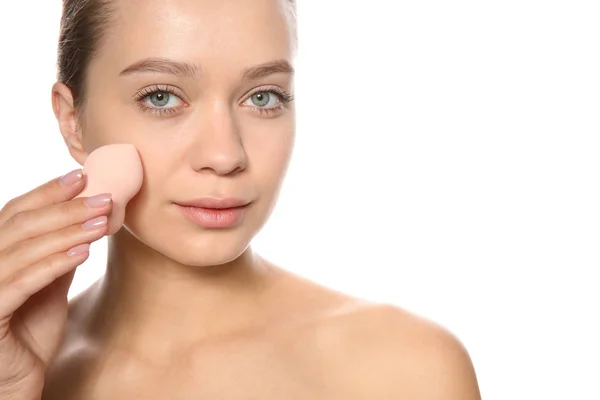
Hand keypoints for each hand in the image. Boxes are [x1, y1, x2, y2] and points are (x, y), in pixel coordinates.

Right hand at [0, 169, 111, 399]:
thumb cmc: (29, 333)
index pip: (15, 212)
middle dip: (65, 207)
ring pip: (23, 248)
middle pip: (20, 225)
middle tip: (102, 196)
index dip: (47, 192)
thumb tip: (86, 220)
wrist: (15, 382)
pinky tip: (83, 252)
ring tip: (101, 220)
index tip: (82, 176)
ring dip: (66, 231)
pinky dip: (53, 263)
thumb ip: (57, 254)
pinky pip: (22, 282)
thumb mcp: (48, 285)